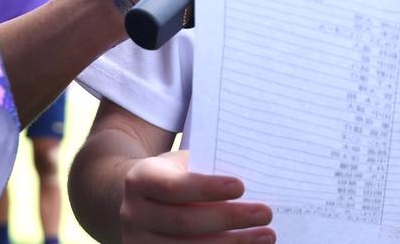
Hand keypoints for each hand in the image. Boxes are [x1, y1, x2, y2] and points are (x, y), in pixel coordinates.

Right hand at [120, 151, 272, 242]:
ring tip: (266, 236)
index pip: (174, 186)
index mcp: (140, 179)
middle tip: (265, 214)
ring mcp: (138, 242)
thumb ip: (207, 167)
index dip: (207, 188)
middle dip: (228, 218)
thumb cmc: (174, 175)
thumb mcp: (183, 163)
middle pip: (183, 222)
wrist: (141, 199)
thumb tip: (256, 179)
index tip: (241, 186)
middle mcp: (133, 214)